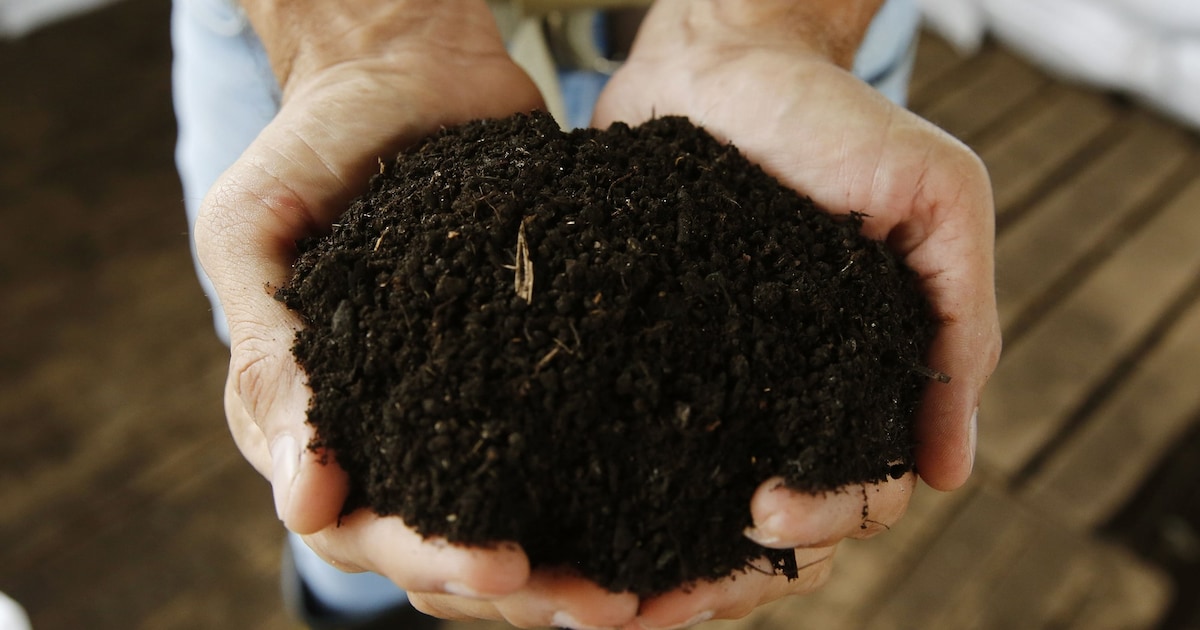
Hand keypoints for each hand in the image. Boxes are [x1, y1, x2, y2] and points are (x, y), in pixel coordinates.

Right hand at [196, 1, 638, 624]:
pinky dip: (603, 501)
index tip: (500, 566)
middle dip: (516, 590)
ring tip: (641, 595)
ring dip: (566, 572)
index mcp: (313, 419)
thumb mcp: (256, 235)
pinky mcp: (527, 376)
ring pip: (509, 524)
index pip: (360, 528)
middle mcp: (390, 433)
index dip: (426, 559)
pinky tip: (662, 525)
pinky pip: (561, 455)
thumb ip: (269, 357)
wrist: (402, 72)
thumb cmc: (313, 143)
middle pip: (442, 552)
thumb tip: (302, 501)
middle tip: (599, 604)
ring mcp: (461, 411)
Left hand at [590, 0, 1001, 625]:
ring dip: (659, 570)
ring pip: (693, 514)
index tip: (765, 510)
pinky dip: (605, 506)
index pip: (857, 492)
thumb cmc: (838, 122)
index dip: (824, 521)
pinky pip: (626, 452)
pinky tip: (565, 538)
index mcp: (858, 381)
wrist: (726, 58)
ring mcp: (710, 384)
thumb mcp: (939, 199)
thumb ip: (963, 323)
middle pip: (769, 533)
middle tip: (664, 600)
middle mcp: (784, 398)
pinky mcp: (641, 358)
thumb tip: (950, 469)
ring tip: (601, 604)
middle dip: (727, 578)